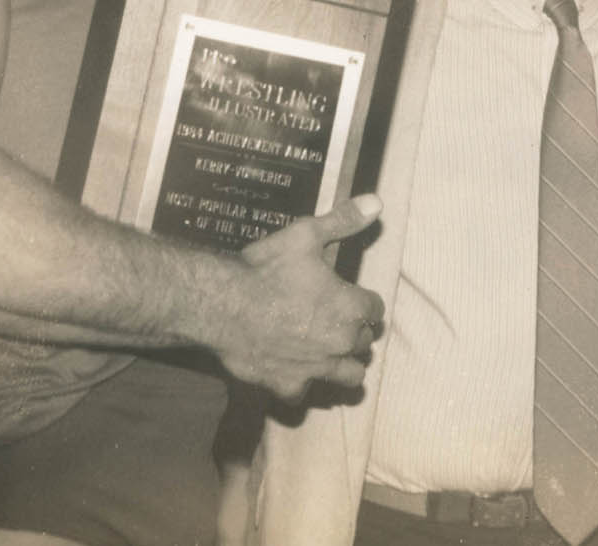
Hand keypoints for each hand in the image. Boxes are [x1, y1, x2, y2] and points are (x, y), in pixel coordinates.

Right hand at [213, 195, 386, 399]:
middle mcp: (341, 342)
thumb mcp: (306, 234)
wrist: (221, 304)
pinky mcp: (288, 385)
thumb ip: (343, 221)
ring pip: (350, 377)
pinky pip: (305, 394)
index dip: (363, 301)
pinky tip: (291, 369)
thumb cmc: (264, 268)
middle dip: (354, 332)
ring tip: (327, 351)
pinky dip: (301, 384)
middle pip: (364, 343)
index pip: (376, 310)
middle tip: (334, 320)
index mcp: (351, 307)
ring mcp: (316, 368)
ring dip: (343, 364)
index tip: (350, 296)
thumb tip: (376, 203)